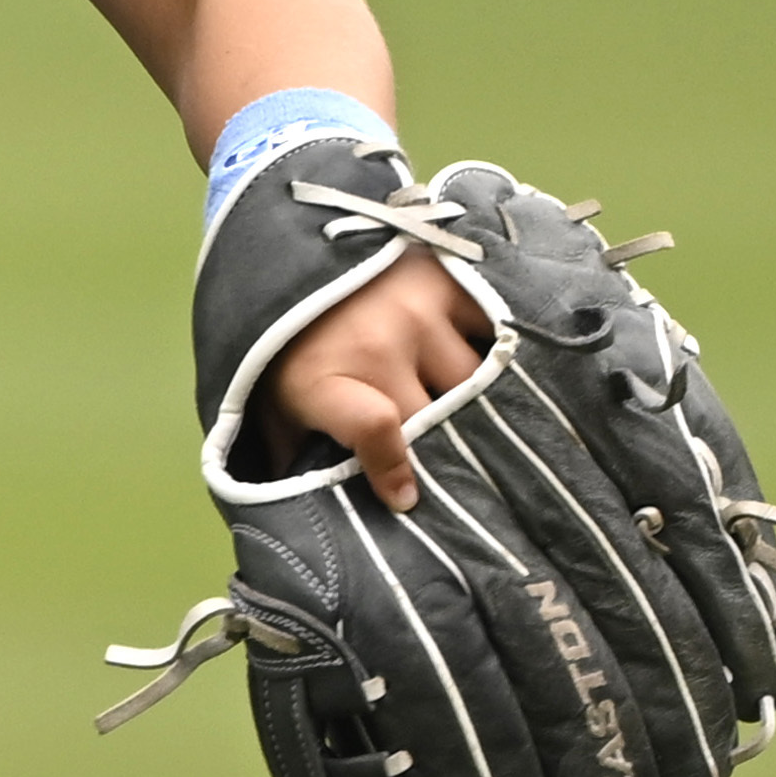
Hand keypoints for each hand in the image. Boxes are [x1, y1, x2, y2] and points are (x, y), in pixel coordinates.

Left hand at [266, 255, 489, 511]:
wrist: (285, 261)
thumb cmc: (285, 353)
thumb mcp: (277, 408)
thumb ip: (299, 458)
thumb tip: (316, 516)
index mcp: (325, 379)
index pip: (376, 429)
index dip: (396, 468)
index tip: (408, 498)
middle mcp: (376, 344)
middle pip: (441, 415)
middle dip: (451, 445)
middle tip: (465, 468)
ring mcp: (417, 312)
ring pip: (475, 380)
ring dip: (477, 401)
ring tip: (481, 416)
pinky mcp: (445, 284)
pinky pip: (493, 332)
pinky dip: (498, 353)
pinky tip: (495, 369)